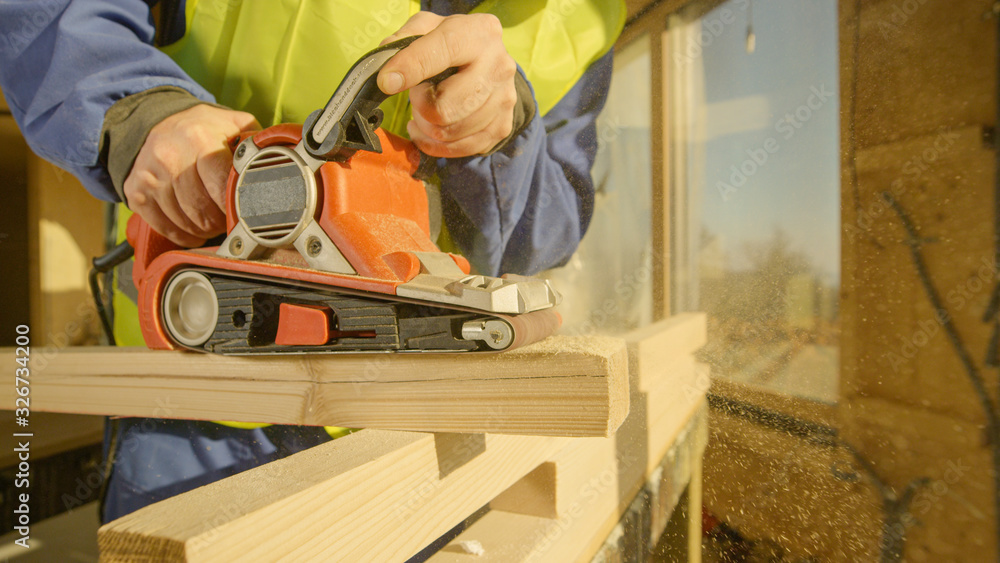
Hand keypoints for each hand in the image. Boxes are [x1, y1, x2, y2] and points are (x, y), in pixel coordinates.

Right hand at [124, 105, 259, 246]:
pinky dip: (184, 234)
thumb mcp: (233, 124)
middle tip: (231, 218)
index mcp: (199, 139)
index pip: (222, 189)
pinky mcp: (137, 192)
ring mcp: (150, 176)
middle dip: (222, 222)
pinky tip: (195, 228)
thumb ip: (257, 143)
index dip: (237, 207)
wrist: (154, 120)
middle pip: (204, 212)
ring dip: (205, 230)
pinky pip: (165, 227)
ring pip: (185, 223)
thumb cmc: (201, 128)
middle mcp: (170, 157)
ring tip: (215, 221)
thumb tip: (285, 162)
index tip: (247, 212)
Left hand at [378, 12, 516, 157]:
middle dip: (419, 106)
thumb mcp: (428, 27)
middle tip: (417, 95)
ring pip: (448, 133)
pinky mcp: (502, 127)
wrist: (490, 63)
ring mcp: (504, 100)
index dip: (410, 69)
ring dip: (426, 126)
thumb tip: (388, 74)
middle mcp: (498, 67)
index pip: (442, 52)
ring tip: (426, 109)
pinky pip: (459, 149)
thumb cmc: (452, 44)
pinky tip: (429, 130)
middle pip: (444, 108)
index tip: (386, 82)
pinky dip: (435, 144)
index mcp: (479, 33)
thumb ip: (404, 40)